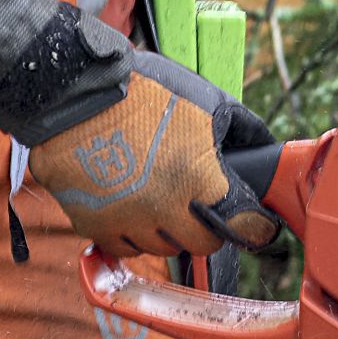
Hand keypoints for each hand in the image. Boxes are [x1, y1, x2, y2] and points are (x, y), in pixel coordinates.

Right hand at [28, 54, 281, 258]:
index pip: (243, 227)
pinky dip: (133, 235)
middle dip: (207, 227)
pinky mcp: (93, 224)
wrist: (71, 92)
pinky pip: (124, 248)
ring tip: (161, 198)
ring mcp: (127, 220)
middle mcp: (164, 208)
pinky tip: (133, 210)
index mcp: (198, 178)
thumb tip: (266, 148)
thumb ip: (241, 129)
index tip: (255, 224)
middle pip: (202, 244)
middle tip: (201, 206)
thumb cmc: (141, 90)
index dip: (254, 226)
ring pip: (162, 249)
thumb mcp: (204, 98)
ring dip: (168, 230)